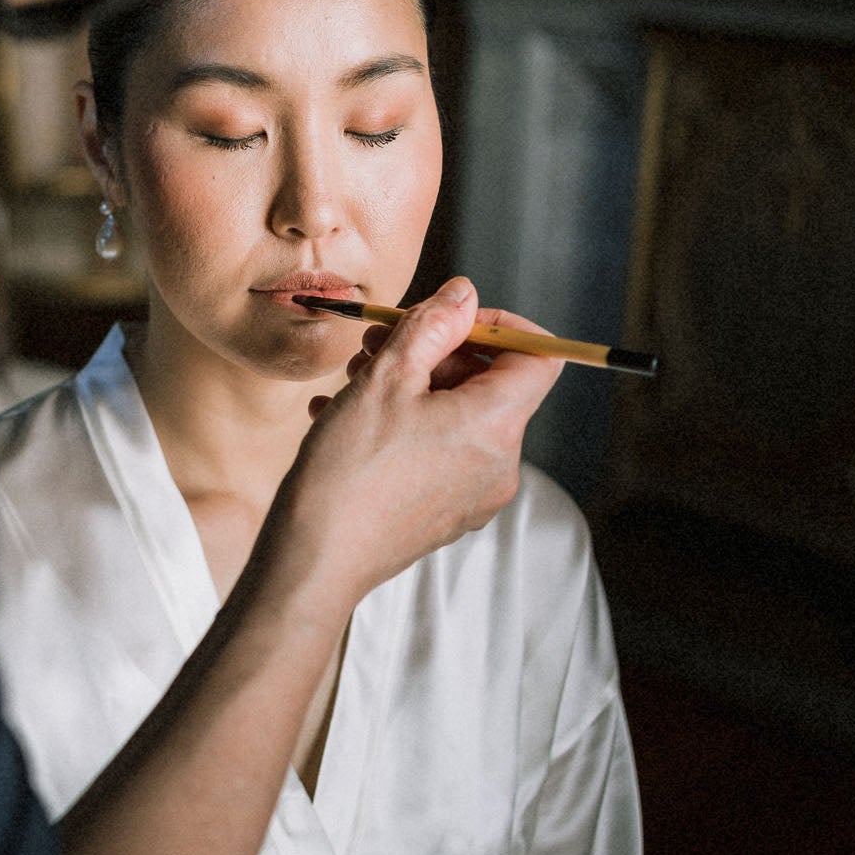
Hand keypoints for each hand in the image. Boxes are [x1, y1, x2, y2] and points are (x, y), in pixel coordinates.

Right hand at [266, 276, 562, 614]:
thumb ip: (431, 327)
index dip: (500, 325)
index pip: (539, 357)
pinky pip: (440, 452)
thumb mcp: (384, 379)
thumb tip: (463, 294)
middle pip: (490, 384)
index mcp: (495, 425)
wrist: (315, 560)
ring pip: (459, 416)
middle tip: (378, 343)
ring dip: (411, 386)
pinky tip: (347, 419)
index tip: (449, 318)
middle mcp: (500, 464)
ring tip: (353, 380)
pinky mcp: (447, 514)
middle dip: (436, 353)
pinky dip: (405, 426)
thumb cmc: (348, 470)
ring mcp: (475, 495)